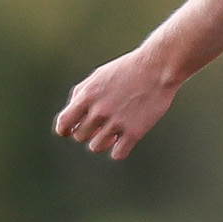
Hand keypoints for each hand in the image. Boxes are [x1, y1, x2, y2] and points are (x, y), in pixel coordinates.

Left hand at [56, 49, 180, 159]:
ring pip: (96, 147)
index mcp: (86, 96)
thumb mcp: (98, 76)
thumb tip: (74, 116)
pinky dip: (119, 150)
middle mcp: (99, 111)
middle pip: (80, 136)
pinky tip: (125, 141)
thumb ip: (82, 94)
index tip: (71, 131)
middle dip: (89, 132)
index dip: (65, 130)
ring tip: (113, 134)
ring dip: (103, 142)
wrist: (158, 67)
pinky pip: (117, 154)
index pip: (64, 123)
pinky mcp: (135, 131)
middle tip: (101, 126)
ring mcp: (117, 122)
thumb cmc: (128, 69)